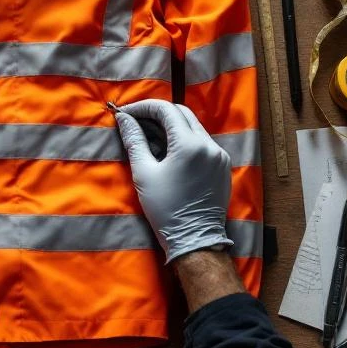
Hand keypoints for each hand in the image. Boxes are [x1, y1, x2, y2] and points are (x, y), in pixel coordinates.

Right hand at [114, 100, 231, 262]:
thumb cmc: (165, 209)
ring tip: (150, 138)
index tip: (125, 113)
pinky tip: (169, 152)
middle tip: (136, 122)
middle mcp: (209, 144)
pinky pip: (202, 143)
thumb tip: (124, 118)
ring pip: (193, 127)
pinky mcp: (222, 166)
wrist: (195, 241)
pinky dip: (184, 140)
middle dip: (158, 114)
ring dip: (171, 126)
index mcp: (190, 144)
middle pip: (182, 113)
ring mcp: (219, 155)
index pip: (166, 110)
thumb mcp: (144, 173)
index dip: (143, 107)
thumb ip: (134, 140)